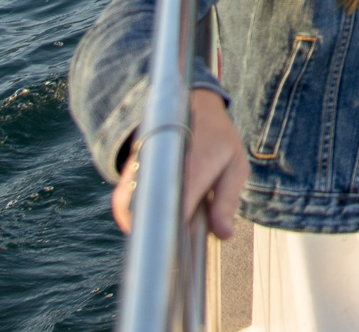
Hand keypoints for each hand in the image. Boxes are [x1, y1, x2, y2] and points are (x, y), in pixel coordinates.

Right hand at [110, 86, 246, 240]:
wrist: (192, 104)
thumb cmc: (217, 138)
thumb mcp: (235, 166)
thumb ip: (227, 201)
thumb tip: (223, 235)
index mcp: (193, 168)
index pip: (178, 210)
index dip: (176, 235)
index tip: (179, 254)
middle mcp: (162, 167)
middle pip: (146, 217)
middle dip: (158, 237)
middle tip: (172, 250)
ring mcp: (141, 168)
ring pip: (128, 212)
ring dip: (144, 228)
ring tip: (164, 232)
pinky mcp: (128, 171)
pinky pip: (123, 203)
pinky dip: (134, 216)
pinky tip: (155, 219)